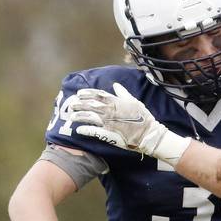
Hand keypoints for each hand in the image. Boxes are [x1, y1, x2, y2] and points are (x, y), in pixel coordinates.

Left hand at [71, 83, 189, 164]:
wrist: (149, 134)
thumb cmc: (144, 118)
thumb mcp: (135, 102)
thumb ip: (123, 93)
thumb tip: (116, 85)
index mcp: (116, 102)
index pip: (98, 95)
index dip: (87, 93)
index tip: (79, 93)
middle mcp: (110, 110)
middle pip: (90, 105)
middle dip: (79, 104)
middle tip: (71, 104)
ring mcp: (108, 122)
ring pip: (89, 117)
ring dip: (79, 116)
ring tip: (72, 116)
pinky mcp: (108, 134)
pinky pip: (93, 131)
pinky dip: (85, 130)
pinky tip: (78, 130)